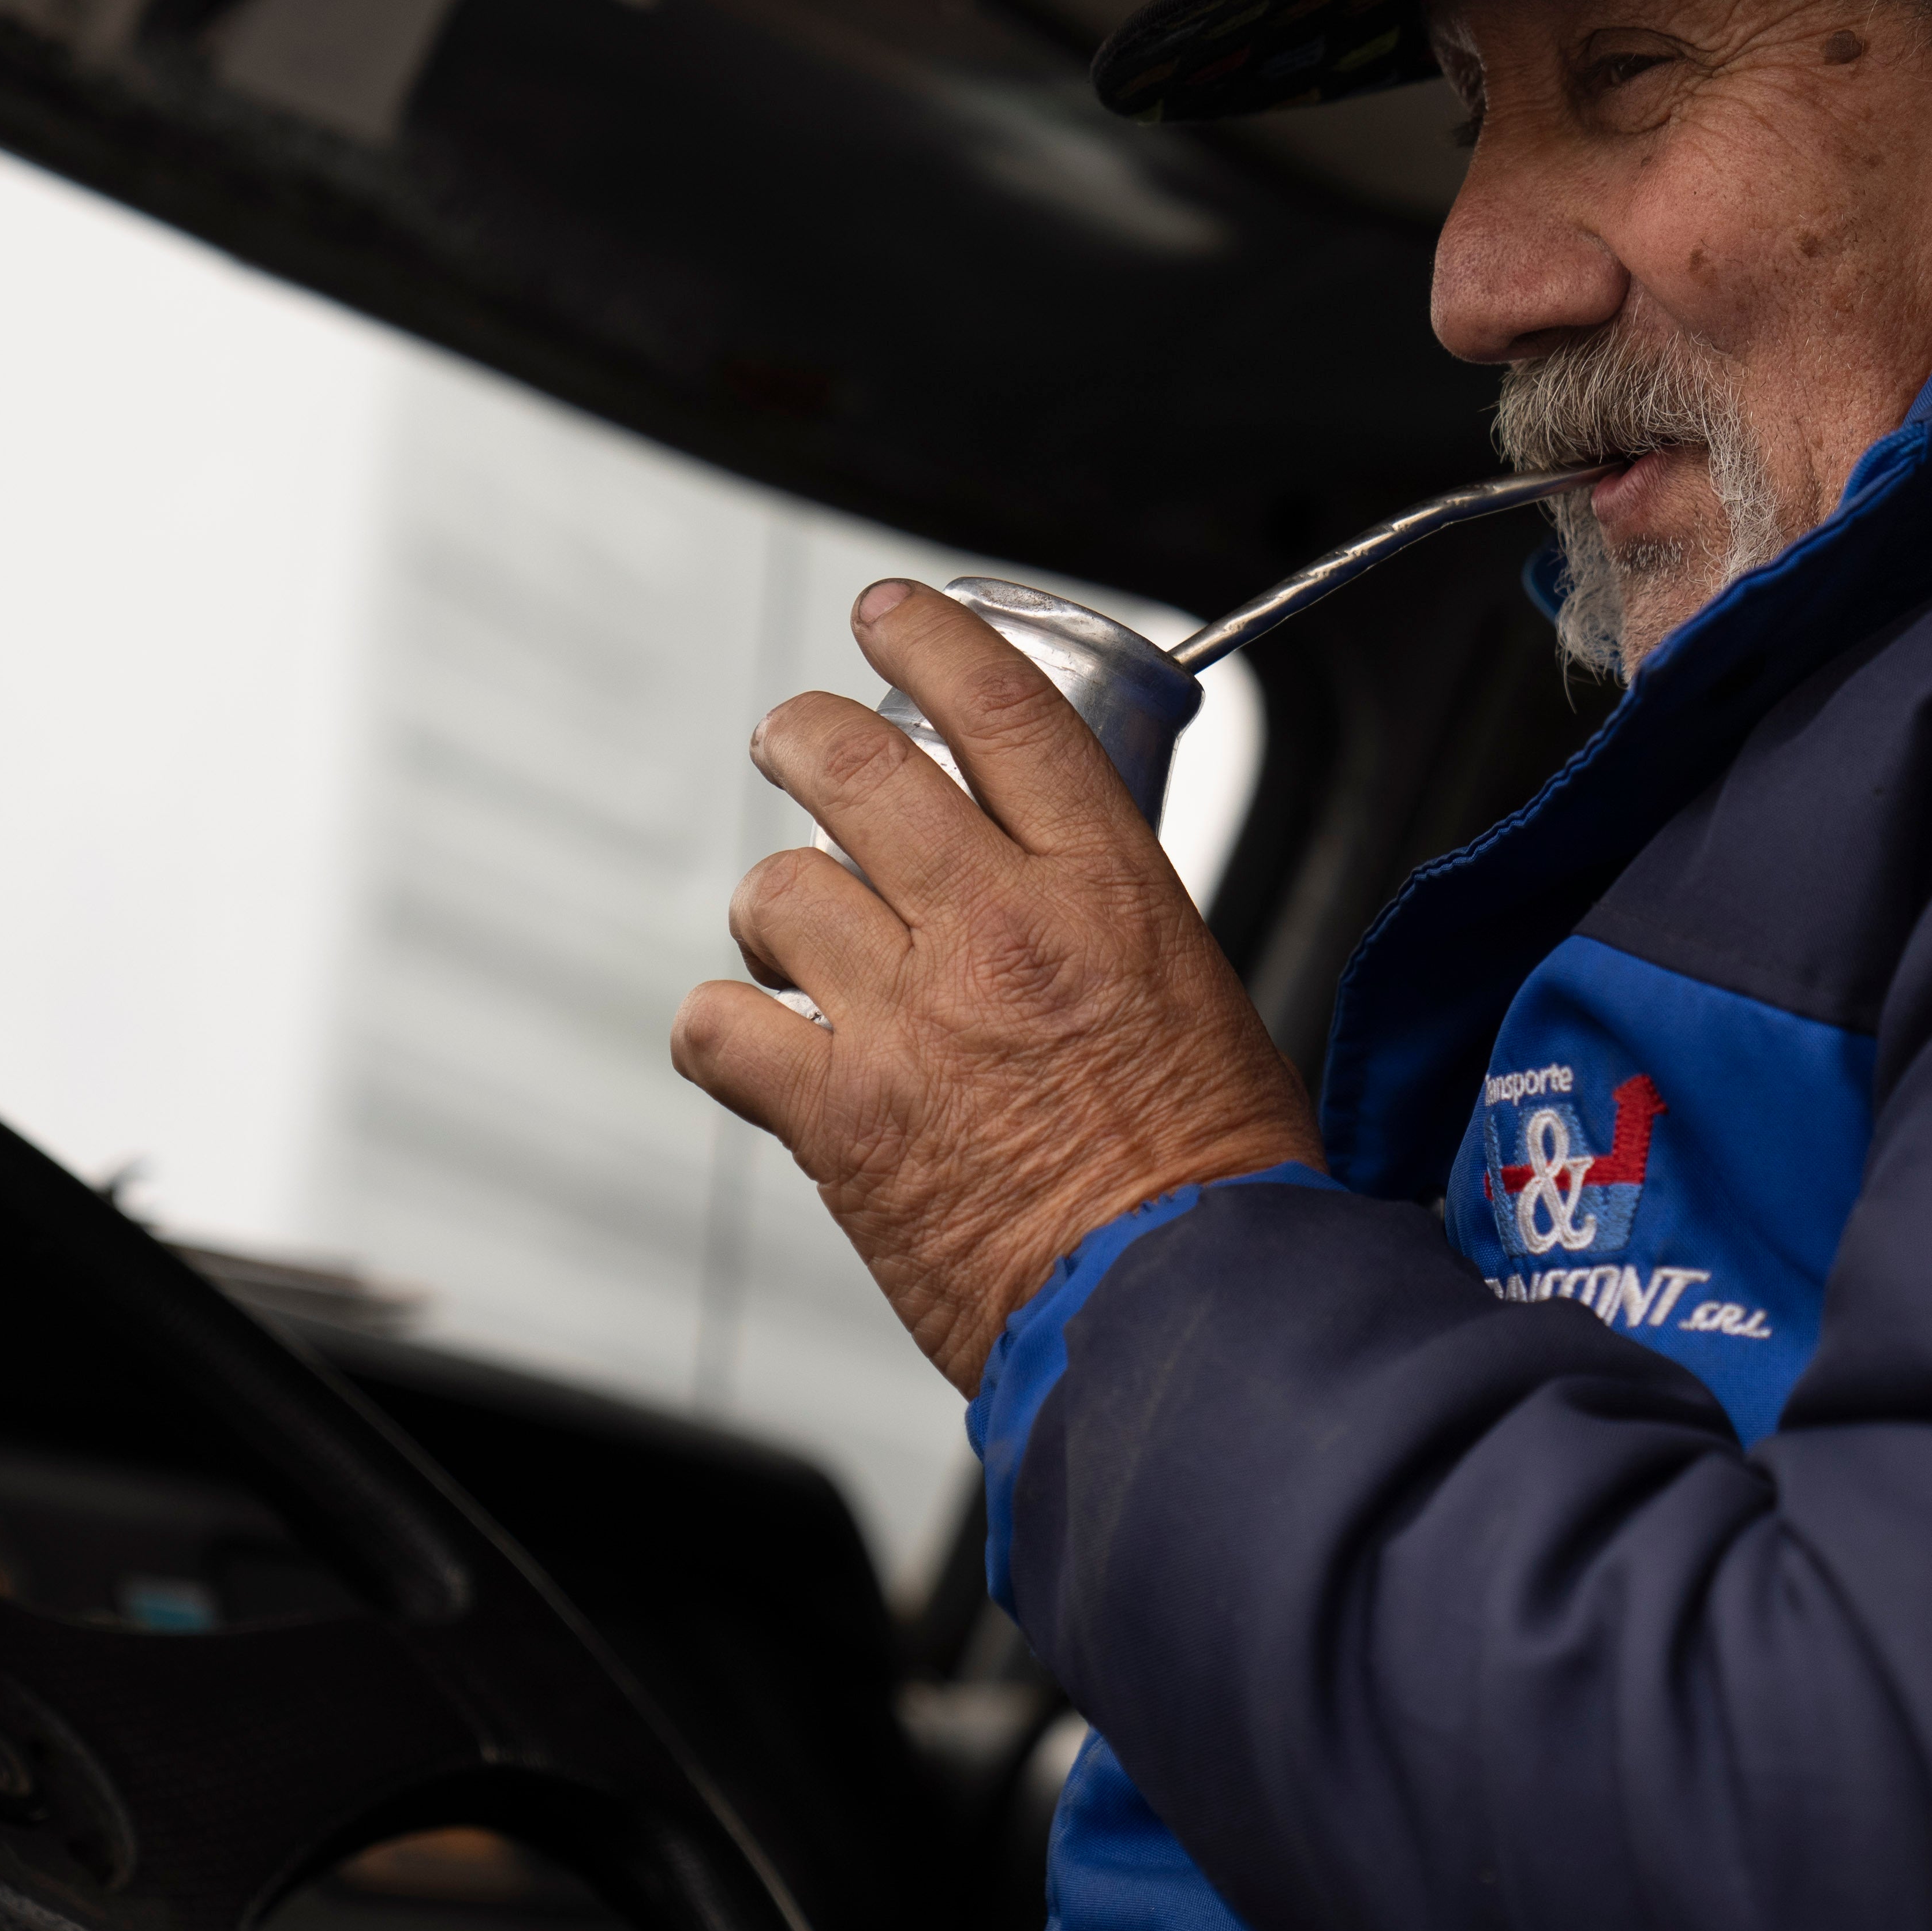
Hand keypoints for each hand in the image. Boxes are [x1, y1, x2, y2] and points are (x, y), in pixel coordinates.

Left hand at [672, 582, 1322, 1391]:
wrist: (1180, 1314)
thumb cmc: (1213, 1181)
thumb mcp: (1205, 1000)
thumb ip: (1109, 929)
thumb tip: (1052, 906)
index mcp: (1108, 894)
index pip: (1005, 712)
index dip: (931, 641)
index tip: (889, 616)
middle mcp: (1001, 934)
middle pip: (857, 768)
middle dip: (802, 734)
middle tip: (788, 738)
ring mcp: (908, 1020)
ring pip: (779, 890)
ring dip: (775, 908)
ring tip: (795, 943)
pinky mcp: (837, 1116)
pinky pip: (718, 1027)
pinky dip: (723, 1030)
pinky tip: (754, 1045)